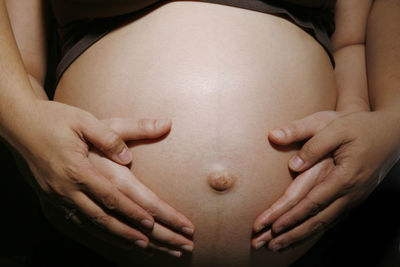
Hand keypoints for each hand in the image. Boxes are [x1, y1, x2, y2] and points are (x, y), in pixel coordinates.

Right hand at [13, 100, 193, 252]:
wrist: (19, 125)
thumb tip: (129, 156)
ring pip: (92, 225)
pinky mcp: (52, 199)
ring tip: (142, 247)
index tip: (152, 223)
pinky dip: (98, 234)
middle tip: (156, 244)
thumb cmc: (54, 119)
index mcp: (78, 168)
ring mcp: (58, 197)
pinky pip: (78, 222)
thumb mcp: (84, 119)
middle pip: (104, 218)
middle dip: (132, 232)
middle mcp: (67, 189)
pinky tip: (112, 238)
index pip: (111, 196)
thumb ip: (109, 136)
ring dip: (118, 237)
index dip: (132, 211)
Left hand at [252, 109, 399, 251]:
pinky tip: (301, 236)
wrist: (388, 133)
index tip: (272, 226)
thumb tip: (292, 163)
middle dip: (291, 234)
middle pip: (317, 219)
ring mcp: (352, 198)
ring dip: (300, 236)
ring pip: (324, 223)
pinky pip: (331, 219)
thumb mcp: (335, 125)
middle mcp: (349, 192)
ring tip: (278, 245)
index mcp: (343, 175)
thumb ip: (312, 142)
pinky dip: (314, 230)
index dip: (292, 216)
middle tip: (267, 245)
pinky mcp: (352, 198)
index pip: (313, 201)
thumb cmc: (360, 126)